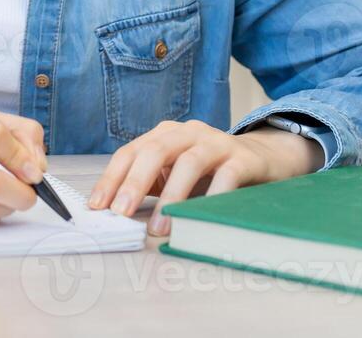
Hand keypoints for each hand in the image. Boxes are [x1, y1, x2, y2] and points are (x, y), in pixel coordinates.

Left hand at [86, 119, 321, 234]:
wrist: (263, 158)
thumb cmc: (211, 171)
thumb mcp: (175, 173)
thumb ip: (151, 184)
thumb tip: (116, 211)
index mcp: (165, 134)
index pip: (131, 152)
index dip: (112, 178)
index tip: (97, 206)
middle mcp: (188, 132)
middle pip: (155, 151)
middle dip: (134, 182)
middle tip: (121, 213)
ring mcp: (217, 143)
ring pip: (188, 163)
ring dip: (171, 197)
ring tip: (159, 228)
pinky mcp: (243, 158)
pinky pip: (226, 177)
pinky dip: (210, 198)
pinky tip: (199, 218)